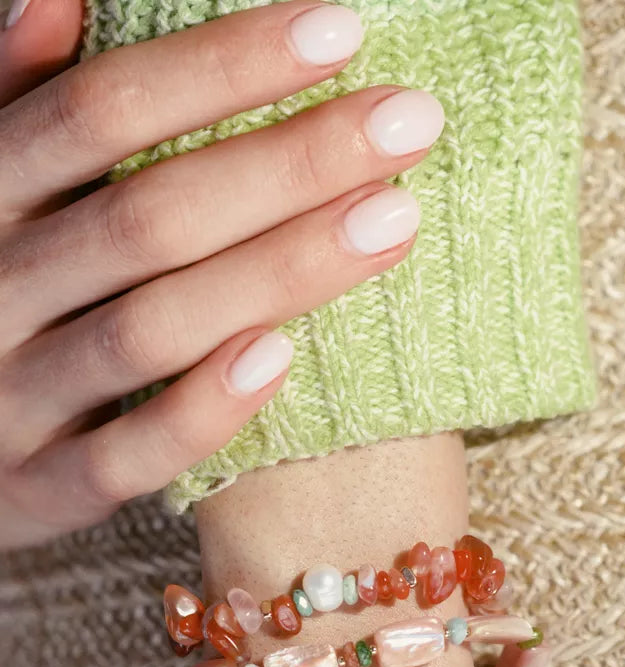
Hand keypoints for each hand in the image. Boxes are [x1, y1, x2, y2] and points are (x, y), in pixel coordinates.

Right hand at [0, 0, 443, 548]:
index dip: (218, 67)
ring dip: (275, 274)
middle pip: (146, 219)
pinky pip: (122, 459)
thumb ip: (26, 111)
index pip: (97, 113)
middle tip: (410, 120)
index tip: (340, 31)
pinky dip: (199, 412)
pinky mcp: (37, 489)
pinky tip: (281, 358)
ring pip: (148, 331)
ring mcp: (10, 399)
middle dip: (286, 163)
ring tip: (394, 222)